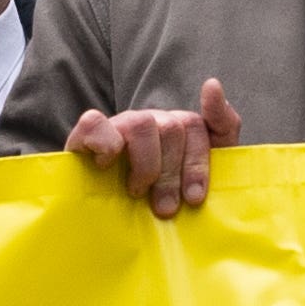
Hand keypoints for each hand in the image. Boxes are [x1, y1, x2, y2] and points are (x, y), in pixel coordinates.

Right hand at [67, 74, 242, 219]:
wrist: (103, 221)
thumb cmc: (156, 200)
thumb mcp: (197, 176)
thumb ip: (220, 128)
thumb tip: (212, 83)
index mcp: (176, 130)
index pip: (196, 126)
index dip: (198, 163)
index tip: (194, 198)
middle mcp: (149, 123)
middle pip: (172, 128)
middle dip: (172, 174)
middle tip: (165, 208)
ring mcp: (118, 127)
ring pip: (141, 125)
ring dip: (144, 165)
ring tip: (137, 192)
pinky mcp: (84, 137)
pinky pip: (94, 123)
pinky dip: (104, 143)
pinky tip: (106, 165)